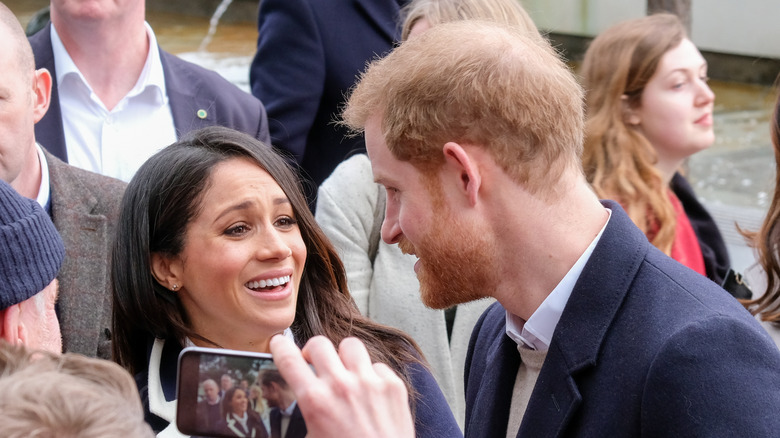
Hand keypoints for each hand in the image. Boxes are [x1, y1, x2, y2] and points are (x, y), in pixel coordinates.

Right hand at [270, 335, 413, 437]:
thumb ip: (306, 414)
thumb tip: (302, 400)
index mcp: (315, 401)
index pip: (289, 360)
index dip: (280, 347)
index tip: (279, 343)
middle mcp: (341, 385)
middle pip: (318, 344)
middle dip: (312, 352)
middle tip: (314, 364)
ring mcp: (369, 382)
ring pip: (350, 345)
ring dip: (343, 357)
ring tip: (345, 371)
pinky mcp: (393, 386)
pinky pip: (378, 365)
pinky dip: (372, 375)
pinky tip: (370, 391)